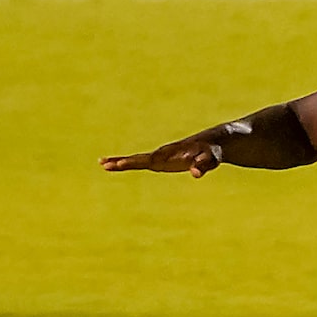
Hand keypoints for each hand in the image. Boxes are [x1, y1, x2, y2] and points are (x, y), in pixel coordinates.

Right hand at [100, 134, 228, 178]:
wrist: (214, 143)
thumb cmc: (213, 152)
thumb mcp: (211, 160)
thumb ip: (204, 165)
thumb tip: (195, 173)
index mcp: (171, 154)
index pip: (149, 159)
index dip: (134, 162)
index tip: (119, 164)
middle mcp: (163, 153)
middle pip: (138, 159)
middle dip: (121, 161)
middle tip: (103, 164)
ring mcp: (161, 157)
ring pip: (138, 160)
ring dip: (120, 162)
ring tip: (102, 164)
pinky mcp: (163, 161)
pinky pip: (143, 163)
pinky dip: (130, 164)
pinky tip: (118, 166)